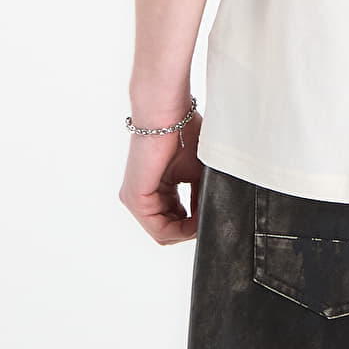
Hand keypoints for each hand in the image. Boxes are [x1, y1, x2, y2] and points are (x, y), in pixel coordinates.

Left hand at [119, 113, 203, 244]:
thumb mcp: (197, 172)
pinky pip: (159, 228)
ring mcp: (134, 199)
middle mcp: (141, 196)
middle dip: (191, 229)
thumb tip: (211, 216)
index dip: (194, 225)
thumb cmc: (183, 132)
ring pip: (163, 233)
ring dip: (187, 230)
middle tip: (211, 221)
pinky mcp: (135, 199)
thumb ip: (200, 197)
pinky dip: (180, 229)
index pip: (173, 220)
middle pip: (168, 230)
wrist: (168, 115)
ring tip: (206, 219)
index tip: (213, 217)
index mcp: (155, 189)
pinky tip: (196, 220)